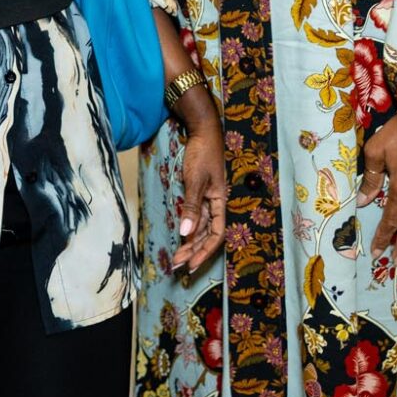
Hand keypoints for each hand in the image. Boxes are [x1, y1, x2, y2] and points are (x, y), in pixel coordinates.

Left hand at [169, 92, 226, 275]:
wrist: (203, 131)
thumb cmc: (202, 153)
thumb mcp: (196, 180)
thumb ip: (192, 207)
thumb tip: (185, 234)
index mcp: (220, 202)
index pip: (216, 235)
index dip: (205, 252)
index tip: (191, 265)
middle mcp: (215, 204)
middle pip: (207, 235)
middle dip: (193, 252)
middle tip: (177, 265)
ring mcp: (206, 199)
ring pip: (200, 228)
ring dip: (189, 243)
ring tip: (176, 257)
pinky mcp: (197, 193)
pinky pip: (195, 217)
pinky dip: (188, 228)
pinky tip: (180, 238)